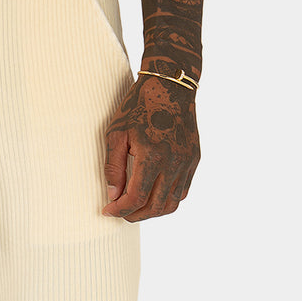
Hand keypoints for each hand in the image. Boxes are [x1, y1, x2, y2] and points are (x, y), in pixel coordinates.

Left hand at [101, 74, 200, 221]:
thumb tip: (113, 195)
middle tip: (120, 212)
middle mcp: (173, 162)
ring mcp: (187, 162)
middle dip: (135, 215)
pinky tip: (152, 194)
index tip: (108, 210)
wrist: (170, 85)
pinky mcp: (194, 159)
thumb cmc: (138, 106)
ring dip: (152, 211)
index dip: (120, 210)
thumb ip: (113, 167)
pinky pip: (182, 191)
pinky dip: (166, 199)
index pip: (137, 198)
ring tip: (136, 207)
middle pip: (155, 206)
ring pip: (171, 204)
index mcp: (152, 155)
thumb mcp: (116, 133)